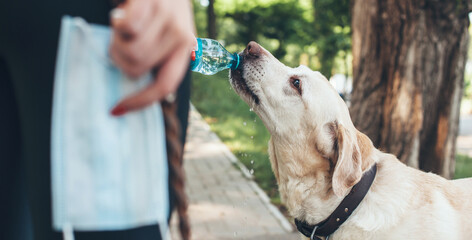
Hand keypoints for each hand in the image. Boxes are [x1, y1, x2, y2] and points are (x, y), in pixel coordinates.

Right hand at [109, 0, 194, 115]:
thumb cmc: (158, 6)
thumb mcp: (166, 33)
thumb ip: (156, 56)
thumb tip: (132, 81)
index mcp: (186, 49)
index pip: (165, 85)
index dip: (140, 101)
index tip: (116, 109)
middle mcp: (182, 37)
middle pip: (137, 68)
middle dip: (120, 57)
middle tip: (122, 39)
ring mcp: (169, 20)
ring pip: (130, 50)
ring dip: (117, 39)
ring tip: (124, 23)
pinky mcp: (152, 4)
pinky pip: (127, 28)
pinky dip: (117, 22)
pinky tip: (123, 11)